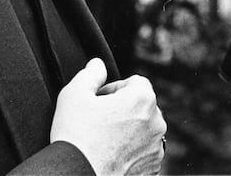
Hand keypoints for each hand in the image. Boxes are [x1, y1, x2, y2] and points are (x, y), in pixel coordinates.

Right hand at [50, 58, 166, 174]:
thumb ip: (90, 73)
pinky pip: (144, 151)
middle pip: (141, 105)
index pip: (135, 82)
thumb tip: (98, 65)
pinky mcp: (152, 167)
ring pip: (144, 129)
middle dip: (123, 109)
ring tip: (104, 139)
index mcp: (142, 99)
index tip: (99, 102)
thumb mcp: (74, 94)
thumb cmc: (76, 138)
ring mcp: (156, 147)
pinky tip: (111, 154)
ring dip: (129, 130)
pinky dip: (132, 151)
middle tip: (99, 120)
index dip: (114, 89)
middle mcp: (156, 121)